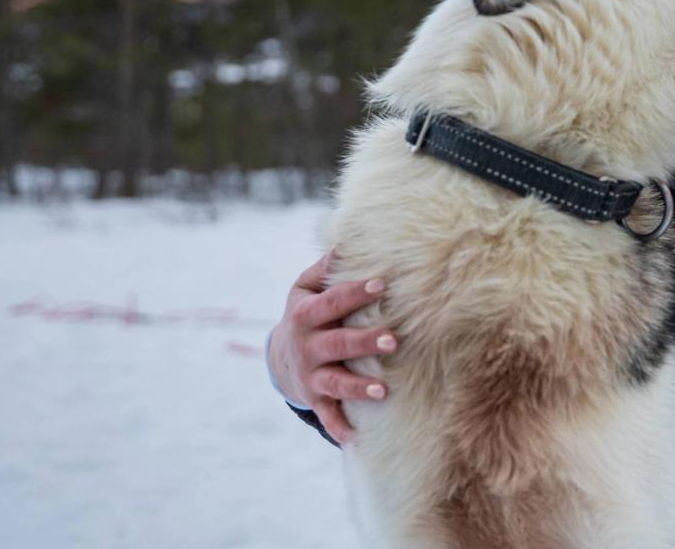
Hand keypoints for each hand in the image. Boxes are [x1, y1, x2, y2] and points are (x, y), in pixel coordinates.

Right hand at [270, 254, 398, 443]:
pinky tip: (356, 439)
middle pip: (337, 344)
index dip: (355, 293)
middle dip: (364, 342)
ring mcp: (311, 375)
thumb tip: (348, 235)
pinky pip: (328, 415)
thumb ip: (326, 267)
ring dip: (357, 387)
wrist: (280, 357)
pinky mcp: (315, 399)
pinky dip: (339, 427)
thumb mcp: (305, 288)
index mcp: (306, 314)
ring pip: (335, 382)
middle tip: (393, 340)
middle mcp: (307, 346)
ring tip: (383, 390)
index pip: (332, 302)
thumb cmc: (307, 313)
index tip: (382, 284)